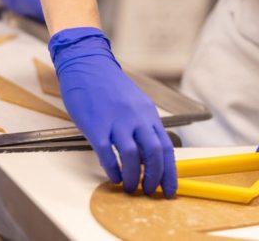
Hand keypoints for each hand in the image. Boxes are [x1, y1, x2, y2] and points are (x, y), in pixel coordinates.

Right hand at [50, 27, 174, 196]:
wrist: (88, 66)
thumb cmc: (111, 87)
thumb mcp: (136, 104)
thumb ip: (144, 125)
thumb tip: (152, 152)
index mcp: (149, 114)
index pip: (166, 147)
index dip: (170, 171)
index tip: (169, 189)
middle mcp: (137, 118)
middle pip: (154, 152)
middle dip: (155, 177)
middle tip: (150, 192)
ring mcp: (116, 121)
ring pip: (132, 155)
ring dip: (134, 176)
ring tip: (131, 188)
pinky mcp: (96, 126)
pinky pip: (107, 153)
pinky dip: (113, 169)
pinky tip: (114, 177)